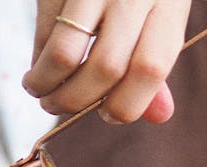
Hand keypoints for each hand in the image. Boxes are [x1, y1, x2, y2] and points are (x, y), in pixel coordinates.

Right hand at [22, 0, 191, 123]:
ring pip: (66, 52)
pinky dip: (38, 56)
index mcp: (168, 6)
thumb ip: (155, 64)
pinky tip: (39, 64)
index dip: (126, 104)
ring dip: (47, 83)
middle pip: (105, 68)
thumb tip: (160, 116)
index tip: (108, 114)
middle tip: (60, 108)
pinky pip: (44, 28)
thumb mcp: (161, 14)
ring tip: (41, 92)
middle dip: (77, 101)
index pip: (149, 69)